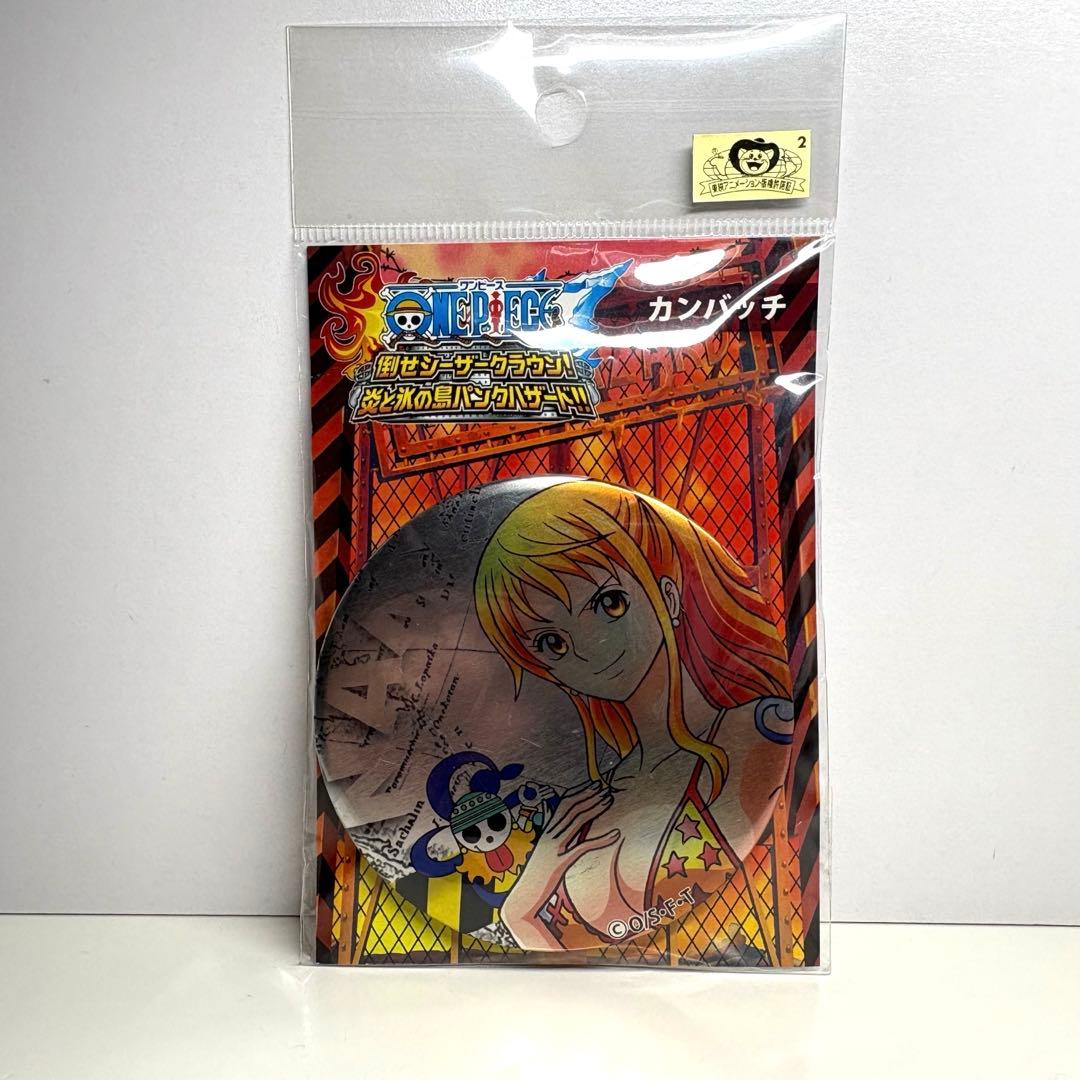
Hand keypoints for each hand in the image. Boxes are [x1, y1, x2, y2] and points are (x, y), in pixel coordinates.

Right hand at [504, 781, 618, 921]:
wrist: (523, 898)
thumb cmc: (536, 878)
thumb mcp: (546, 854)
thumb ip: (558, 840)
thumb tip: (575, 829)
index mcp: (546, 832)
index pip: (563, 804)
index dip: (580, 792)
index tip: (594, 784)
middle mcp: (548, 836)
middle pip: (571, 809)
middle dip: (589, 795)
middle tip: (605, 787)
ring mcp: (554, 849)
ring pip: (577, 822)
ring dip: (594, 808)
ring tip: (609, 799)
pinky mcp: (560, 864)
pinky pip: (583, 847)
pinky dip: (601, 840)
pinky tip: (616, 834)